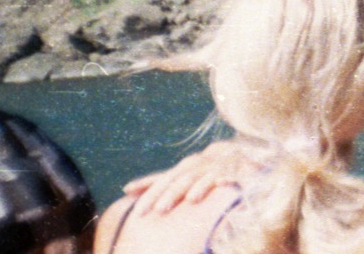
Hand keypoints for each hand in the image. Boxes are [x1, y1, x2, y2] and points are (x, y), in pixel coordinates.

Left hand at [122, 139, 257, 214]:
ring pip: (204, 176)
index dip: (149, 190)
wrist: (237, 154)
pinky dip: (227, 176)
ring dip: (198, 186)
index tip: (135, 206)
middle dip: (171, 194)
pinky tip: (222, 183)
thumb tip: (126, 189)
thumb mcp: (180, 175)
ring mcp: (217, 166)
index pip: (163, 179)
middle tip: (160, 210)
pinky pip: (232, 172)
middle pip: (182, 179)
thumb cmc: (203, 169)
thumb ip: (157, 182)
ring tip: (191, 199)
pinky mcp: (237, 168)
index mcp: (183, 168)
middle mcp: (198, 165)